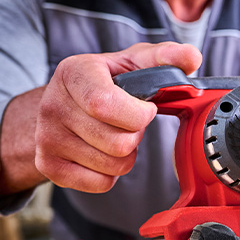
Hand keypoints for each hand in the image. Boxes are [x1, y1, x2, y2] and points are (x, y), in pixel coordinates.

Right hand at [34, 42, 201, 192]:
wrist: (63, 102)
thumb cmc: (105, 81)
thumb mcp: (133, 61)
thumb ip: (165, 57)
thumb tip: (192, 57)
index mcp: (74, 73)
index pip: (104, 104)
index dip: (137, 114)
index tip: (146, 109)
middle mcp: (53, 105)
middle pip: (117, 142)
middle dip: (136, 135)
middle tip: (130, 123)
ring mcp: (47, 138)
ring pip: (112, 165)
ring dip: (126, 154)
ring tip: (116, 134)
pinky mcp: (48, 165)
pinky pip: (100, 183)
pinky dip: (111, 173)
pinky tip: (103, 151)